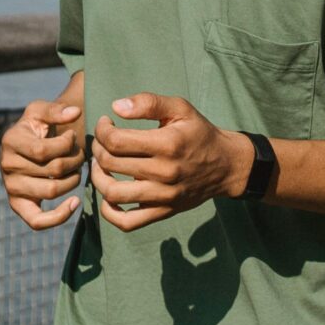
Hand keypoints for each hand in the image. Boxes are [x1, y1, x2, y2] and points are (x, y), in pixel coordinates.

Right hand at [0, 97, 84, 229]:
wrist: (28, 145)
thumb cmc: (37, 127)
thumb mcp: (41, 111)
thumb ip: (56, 109)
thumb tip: (75, 113)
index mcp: (11, 141)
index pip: (43, 151)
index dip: (66, 145)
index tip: (73, 137)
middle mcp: (7, 166)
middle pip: (52, 171)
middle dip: (75, 160)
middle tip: (80, 154)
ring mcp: (12, 187)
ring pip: (51, 191)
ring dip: (73, 180)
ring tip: (77, 169)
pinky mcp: (18, 205)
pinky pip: (37, 221)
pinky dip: (59, 216)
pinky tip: (75, 203)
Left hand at [90, 94, 248, 230]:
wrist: (227, 165)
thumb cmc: (200, 133)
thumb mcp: (181, 109)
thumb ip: (149, 103)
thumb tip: (116, 107)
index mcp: (168, 144)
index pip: (116, 141)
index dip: (102, 130)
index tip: (106, 124)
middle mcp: (164, 172)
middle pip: (110, 164)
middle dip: (98, 149)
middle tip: (102, 142)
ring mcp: (163, 195)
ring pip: (113, 193)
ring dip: (97, 178)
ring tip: (101, 165)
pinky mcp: (163, 211)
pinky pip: (127, 222)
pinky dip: (109, 212)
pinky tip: (109, 196)